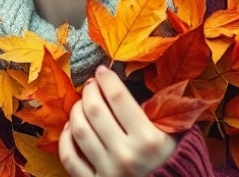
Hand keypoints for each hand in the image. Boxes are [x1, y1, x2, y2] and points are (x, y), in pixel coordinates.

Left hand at [59, 65, 176, 175]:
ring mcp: (108, 171)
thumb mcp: (173, 134)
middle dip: (90, 92)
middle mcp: (126, 154)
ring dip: (76, 111)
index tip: (102, 71)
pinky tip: (70, 129)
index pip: (118, 97)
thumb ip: (157, 111)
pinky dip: (65, 140)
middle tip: (91, 85)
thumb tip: (128, 85)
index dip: (106, 79)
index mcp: (148, 138)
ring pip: (80, 131)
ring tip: (81, 104)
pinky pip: (70, 158)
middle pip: (95, 111)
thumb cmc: (172, 161)